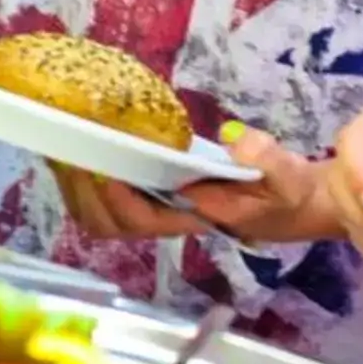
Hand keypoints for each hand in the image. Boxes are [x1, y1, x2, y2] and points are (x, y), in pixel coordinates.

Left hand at [50, 123, 336, 242]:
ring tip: (68, 148)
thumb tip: (234, 139)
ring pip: (100, 216)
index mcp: (193, 218)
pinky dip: (85, 182)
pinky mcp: (152, 196)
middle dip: (86, 192)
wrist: (294, 203)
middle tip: (74, 151)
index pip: (144, 219)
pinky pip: (104, 201)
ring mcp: (156, 210)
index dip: (118, 199)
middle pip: (109, 224)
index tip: (105, 166)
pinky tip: (79, 152)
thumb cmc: (289, 194)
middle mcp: (168, 219)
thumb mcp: (288, 176)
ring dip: (79, 188)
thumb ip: (266, 159)